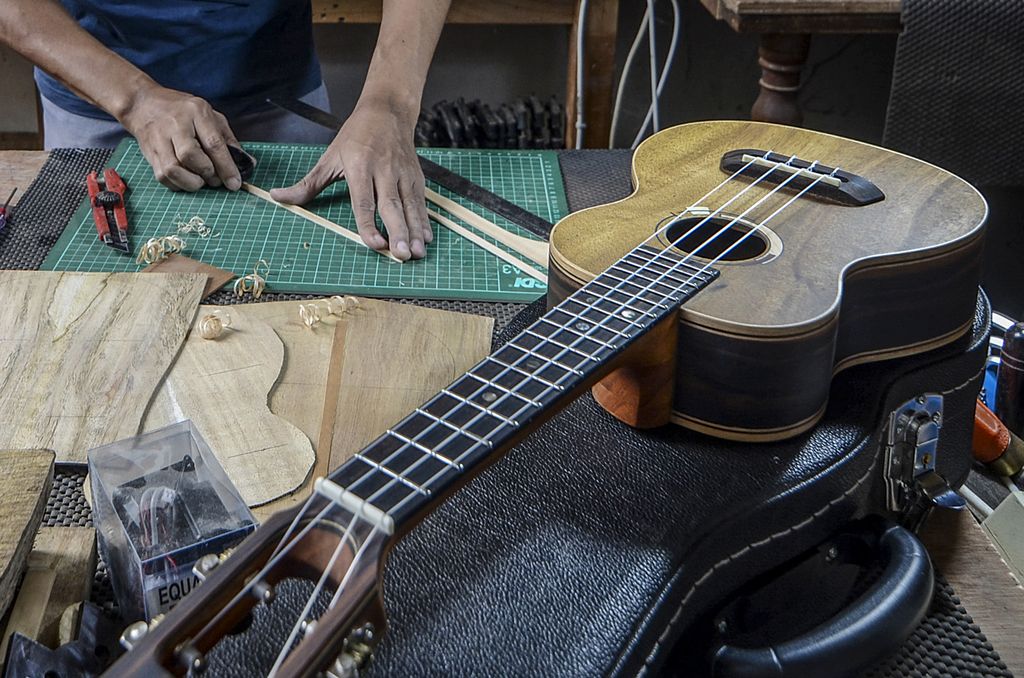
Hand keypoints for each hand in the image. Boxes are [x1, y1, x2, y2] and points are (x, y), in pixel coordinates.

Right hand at [120, 85, 241, 191]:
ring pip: (173, 169)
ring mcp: (159, 139)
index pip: (213, 143)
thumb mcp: (210, 116)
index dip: (226, 166)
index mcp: (196, 112)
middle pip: (190, 155)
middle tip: (215, 179)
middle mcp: (176, 124)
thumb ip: (229, 140)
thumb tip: (248, 163)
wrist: (143, 104)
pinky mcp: (150, 153)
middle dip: (208, 173)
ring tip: (200, 180)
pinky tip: (186, 179)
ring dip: (191, 182)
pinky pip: (163, 177)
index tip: (234, 183)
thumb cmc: (182, 111)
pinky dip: (178, 185)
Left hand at [269, 100, 431, 261]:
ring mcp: (403, 174)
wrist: (387, 112)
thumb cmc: (356, 136)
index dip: (369, 224)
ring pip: (410, 206)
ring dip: (414, 231)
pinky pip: (421, 202)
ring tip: (417, 253)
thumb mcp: (329, 157)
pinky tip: (426, 239)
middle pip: (392, 206)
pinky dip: (424, 221)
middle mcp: (384, 170)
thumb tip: (278, 196)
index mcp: (360, 166)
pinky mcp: (416, 177)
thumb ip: (307, 183)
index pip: (364, 201)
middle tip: (401, 255)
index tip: (375, 244)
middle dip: (398, 232)